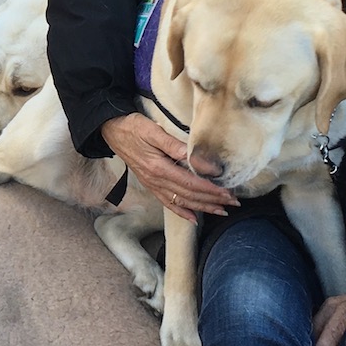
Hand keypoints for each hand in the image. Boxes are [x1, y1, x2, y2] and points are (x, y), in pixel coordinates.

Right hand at [101, 112, 239, 222]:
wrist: (112, 131)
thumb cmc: (133, 128)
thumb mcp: (153, 131)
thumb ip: (173, 145)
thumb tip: (195, 157)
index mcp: (159, 168)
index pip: (191, 183)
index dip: (211, 190)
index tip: (228, 192)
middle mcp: (156, 181)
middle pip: (189, 195)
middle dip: (213, 200)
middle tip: (233, 202)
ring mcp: (153, 185)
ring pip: (181, 202)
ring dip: (202, 208)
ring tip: (221, 211)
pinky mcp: (151, 185)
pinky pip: (168, 203)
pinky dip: (182, 212)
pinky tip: (194, 218)